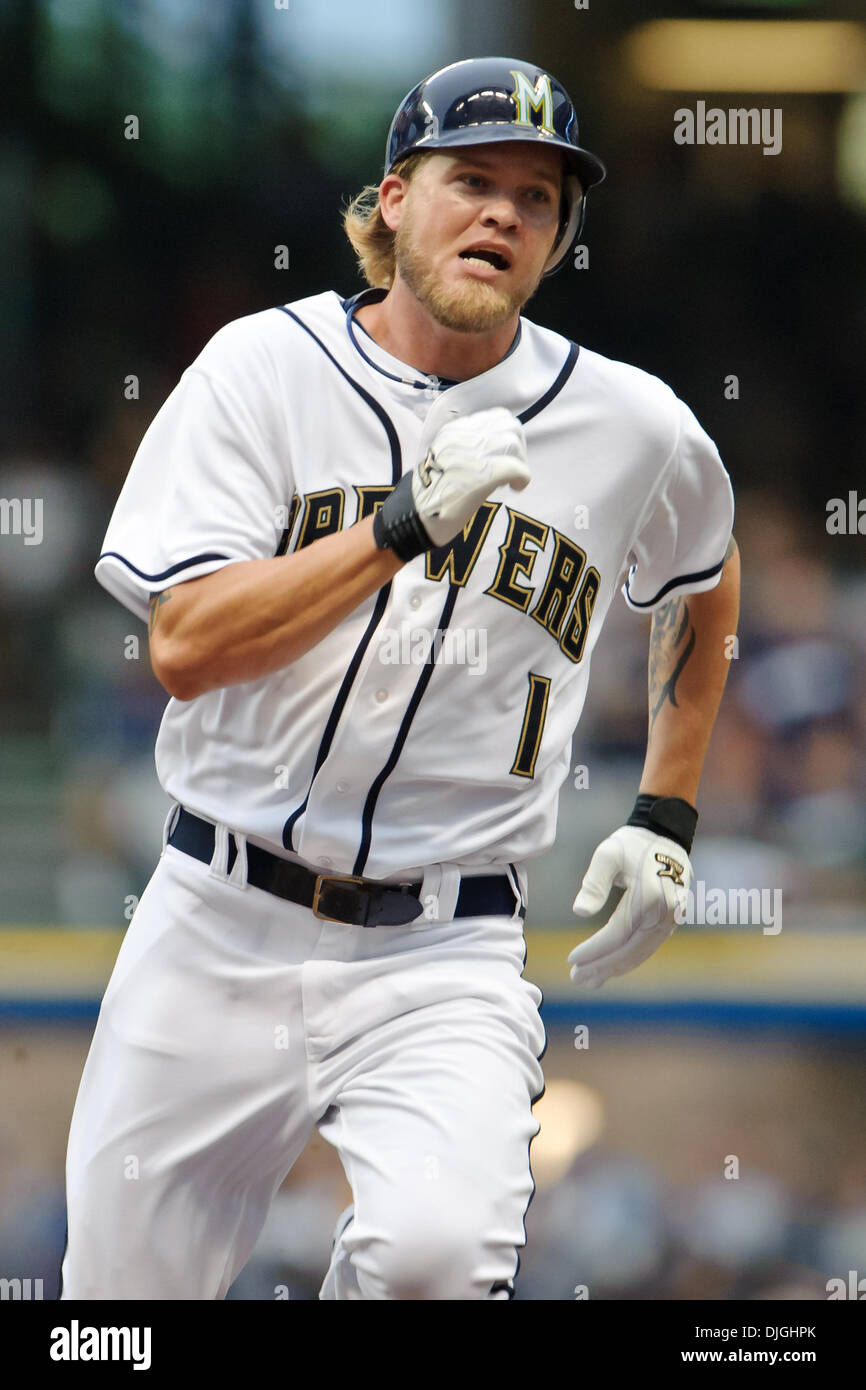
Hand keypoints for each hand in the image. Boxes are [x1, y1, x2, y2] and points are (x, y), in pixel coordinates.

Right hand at [414, 407, 530, 547]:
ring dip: (520, 462)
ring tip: (511, 480)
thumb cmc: (433, 493)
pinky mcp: (481, 475)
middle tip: (513, 467)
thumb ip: (467, 448)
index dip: (508, 434)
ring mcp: (472, 455)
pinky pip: (516, 467)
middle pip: (509, 426)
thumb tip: (497, 450)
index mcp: (454, 432)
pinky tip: (516, 488)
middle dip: (518, 447)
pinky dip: (522, 478)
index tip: (504, 454)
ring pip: (513, 444)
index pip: (496, 417)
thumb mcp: (445, 459)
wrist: (416, 516)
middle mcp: (463, 437)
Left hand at [568, 826, 691, 988]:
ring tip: (590, 980)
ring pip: (640, 953)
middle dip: (601, 967)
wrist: (667, 834)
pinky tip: (611, 968)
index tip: (571, 960)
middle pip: (629, 951)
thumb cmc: (633, 842)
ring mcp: (672, 920)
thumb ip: (593, 883)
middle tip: (576, 978)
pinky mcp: (672, 921)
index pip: (617, 934)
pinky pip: (648, 947)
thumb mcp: (608, 853)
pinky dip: (629, 960)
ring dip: (614, 969)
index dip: (593, 950)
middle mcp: (665, 913)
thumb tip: (580, 913)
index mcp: (650, 897)